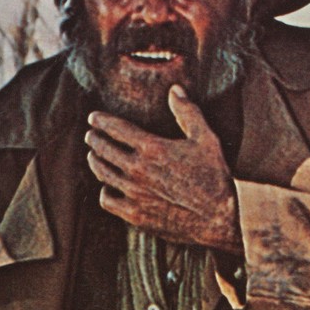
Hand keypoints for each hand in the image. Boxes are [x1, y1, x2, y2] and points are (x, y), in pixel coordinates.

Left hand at [86, 85, 239, 250]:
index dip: (101, 121)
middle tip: (91, 135)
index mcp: (153, 148)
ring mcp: (134, 193)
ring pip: (102, 173)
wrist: (218, 219)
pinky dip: (105, 191)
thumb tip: (175, 90)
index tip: (94, 118)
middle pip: (104, 149)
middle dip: (94, 139)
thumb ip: (188, 113)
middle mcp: (138, 170)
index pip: (116, 128)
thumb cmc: (215, 178)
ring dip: (95, 162)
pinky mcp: (135, 214)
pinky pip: (108, 200)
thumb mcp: (206, 140)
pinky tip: (108, 187)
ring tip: (94, 157)